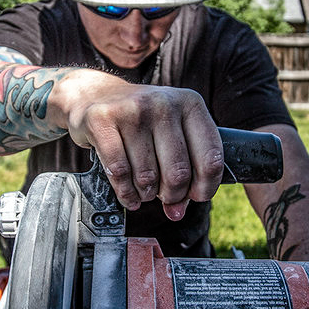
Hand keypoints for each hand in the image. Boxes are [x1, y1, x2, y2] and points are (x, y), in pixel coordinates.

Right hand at [56, 70, 223, 219]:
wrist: (97, 96)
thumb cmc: (141, 122)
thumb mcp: (170, 134)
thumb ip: (183, 171)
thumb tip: (176, 212)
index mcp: (190, 104)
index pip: (211, 158)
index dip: (205, 187)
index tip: (196, 196)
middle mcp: (164, 103)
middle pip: (177, 173)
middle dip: (172, 195)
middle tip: (164, 197)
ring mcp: (133, 110)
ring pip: (147, 177)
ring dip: (146, 194)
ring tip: (144, 190)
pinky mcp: (103, 120)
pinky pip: (119, 172)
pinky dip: (125, 192)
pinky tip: (128, 194)